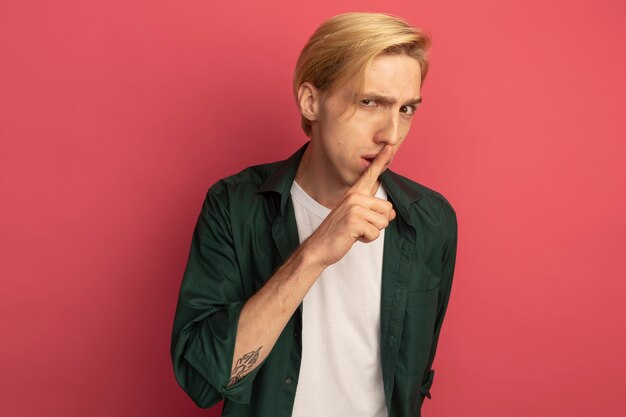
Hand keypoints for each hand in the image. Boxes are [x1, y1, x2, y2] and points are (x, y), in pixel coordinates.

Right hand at [302, 145, 395, 266]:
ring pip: (383, 222)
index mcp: (354, 193)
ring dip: (372, 232)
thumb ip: (374, 211)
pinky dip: (367, 239)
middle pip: (387, 209)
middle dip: (378, 223)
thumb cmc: (339, 232)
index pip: (370, 175)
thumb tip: (392, 213)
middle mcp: (354, 197)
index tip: (389, 147)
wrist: (319, 247)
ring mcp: (354, 208)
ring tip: (355, 231)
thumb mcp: (357, 218)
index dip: (381, 161)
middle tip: (359, 226)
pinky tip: (353, 237)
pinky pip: (375, 233)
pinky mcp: (354, 221)